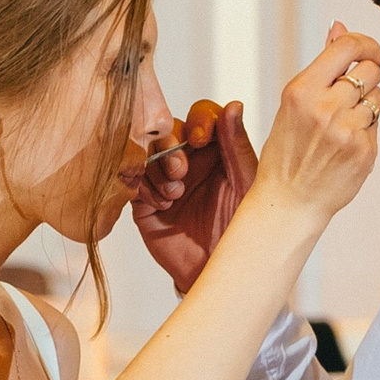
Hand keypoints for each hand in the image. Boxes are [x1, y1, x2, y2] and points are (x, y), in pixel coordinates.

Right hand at [132, 99, 256, 293]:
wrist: (220, 274)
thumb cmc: (242, 233)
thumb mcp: (247, 188)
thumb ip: (238, 148)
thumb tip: (232, 105)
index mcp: (217, 152)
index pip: (202, 117)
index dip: (199, 121)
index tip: (202, 139)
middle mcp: (189, 161)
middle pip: (167, 129)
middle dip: (171, 145)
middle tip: (182, 171)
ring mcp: (164, 181)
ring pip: (146, 151)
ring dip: (157, 167)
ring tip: (174, 194)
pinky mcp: (144, 203)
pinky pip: (132, 180)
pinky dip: (144, 187)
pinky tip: (162, 204)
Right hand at [250, 23, 379, 224]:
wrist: (290, 201)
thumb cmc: (287, 152)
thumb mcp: (294, 102)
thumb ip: (322, 64)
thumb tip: (338, 28)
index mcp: (302, 91)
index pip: (348, 47)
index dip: (366, 44)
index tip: (369, 52)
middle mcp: (325, 108)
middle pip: (370, 69)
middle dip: (366, 76)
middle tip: (352, 93)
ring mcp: (347, 131)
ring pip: (379, 96)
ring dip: (368, 104)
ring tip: (344, 122)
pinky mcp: (365, 150)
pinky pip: (378, 124)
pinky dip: (366, 129)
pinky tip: (346, 144)